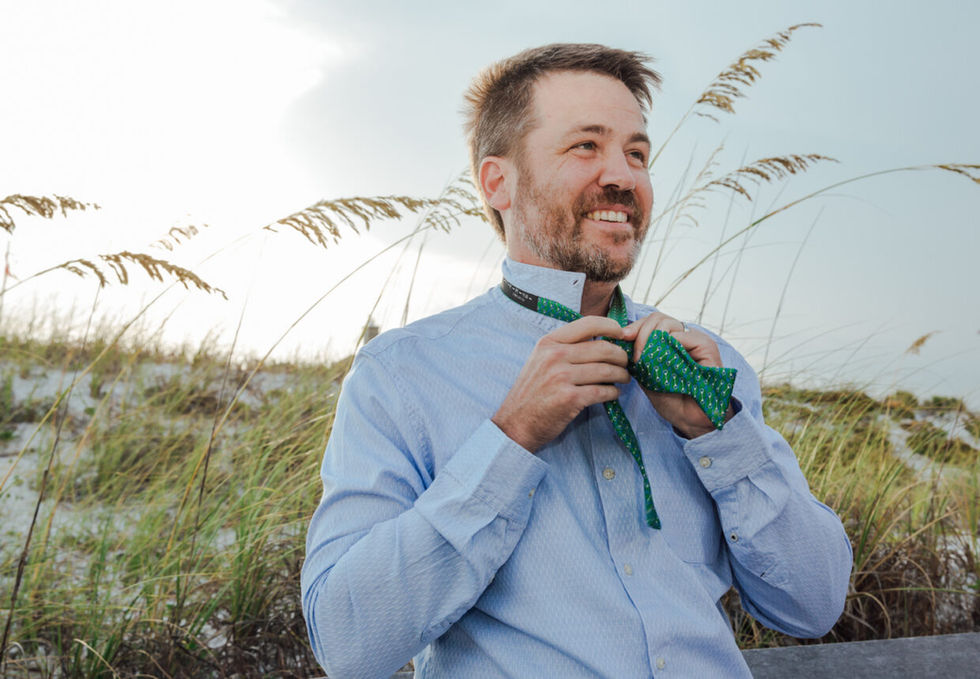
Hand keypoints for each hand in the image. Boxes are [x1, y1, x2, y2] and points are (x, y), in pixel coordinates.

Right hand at [493, 316, 631, 452]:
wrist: (516, 422)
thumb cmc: (533, 391)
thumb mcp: (541, 360)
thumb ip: (565, 347)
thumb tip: (601, 339)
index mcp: (549, 342)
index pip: (588, 324)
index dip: (611, 326)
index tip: (622, 334)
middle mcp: (554, 356)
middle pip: (603, 348)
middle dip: (621, 356)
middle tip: (626, 363)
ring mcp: (561, 377)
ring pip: (606, 370)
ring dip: (621, 375)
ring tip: (624, 378)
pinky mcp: (570, 398)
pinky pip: (603, 391)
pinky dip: (613, 392)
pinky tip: (613, 393)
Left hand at [624, 312, 733, 438]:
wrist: (689, 419)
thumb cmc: (670, 398)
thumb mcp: (647, 373)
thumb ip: (638, 354)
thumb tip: (622, 335)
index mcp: (670, 340)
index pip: (651, 321)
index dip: (635, 326)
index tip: (622, 337)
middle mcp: (683, 337)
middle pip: (658, 318)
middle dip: (640, 332)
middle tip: (634, 355)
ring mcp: (696, 340)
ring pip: (668, 323)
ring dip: (651, 340)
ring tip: (645, 360)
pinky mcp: (706, 346)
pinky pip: (682, 336)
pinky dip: (668, 346)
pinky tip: (662, 362)